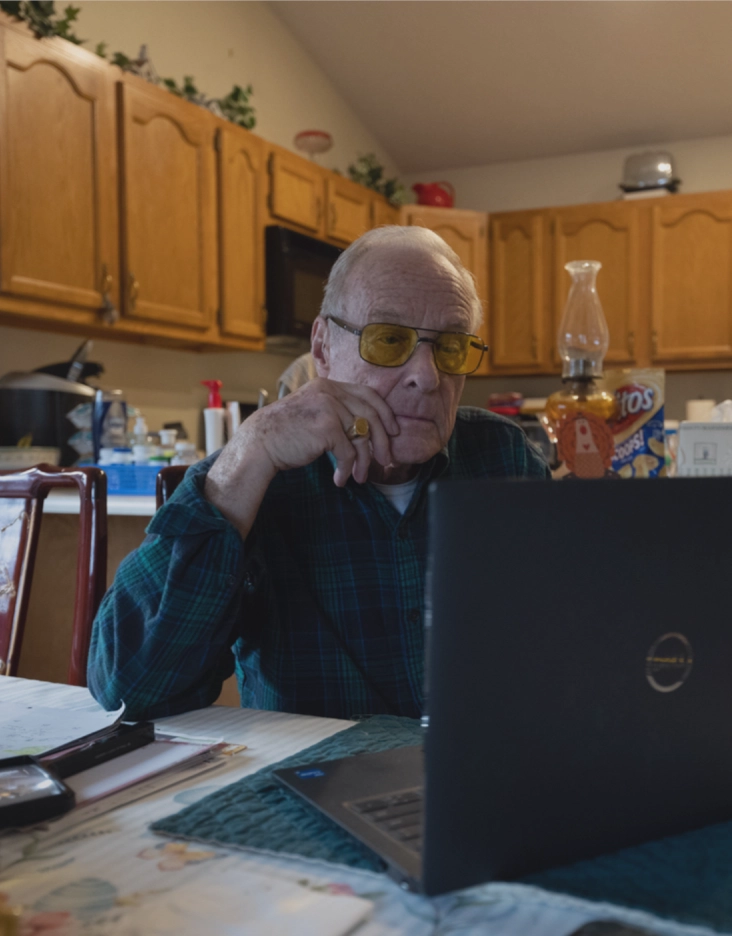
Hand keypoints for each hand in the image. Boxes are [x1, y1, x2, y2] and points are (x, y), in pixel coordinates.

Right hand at [240, 378, 399, 485]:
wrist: (260, 443)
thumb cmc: (286, 433)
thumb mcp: (313, 411)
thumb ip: (337, 411)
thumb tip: (369, 430)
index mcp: (328, 385)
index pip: (368, 394)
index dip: (385, 413)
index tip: (394, 431)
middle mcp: (330, 392)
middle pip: (371, 416)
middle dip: (383, 442)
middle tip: (387, 461)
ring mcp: (329, 408)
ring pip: (361, 438)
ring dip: (364, 462)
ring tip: (361, 477)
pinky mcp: (327, 428)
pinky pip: (348, 453)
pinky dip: (348, 470)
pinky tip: (341, 480)